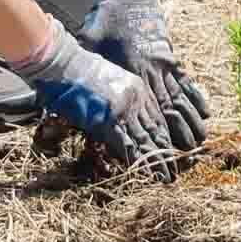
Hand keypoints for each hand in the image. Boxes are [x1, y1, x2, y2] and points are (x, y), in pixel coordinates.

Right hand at [10, 18, 176, 176]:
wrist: (64, 63)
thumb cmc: (79, 70)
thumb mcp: (109, 81)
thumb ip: (119, 101)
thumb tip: (120, 121)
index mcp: (137, 89)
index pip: (157, 118)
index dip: (166, 138)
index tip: (173, 153)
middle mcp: (135, 100)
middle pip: (156, 131)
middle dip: (166, 154)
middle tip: (175, 172)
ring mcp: (122, 110)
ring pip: (145, 140)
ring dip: (156, 162)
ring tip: (166, 178)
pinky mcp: (107, 121)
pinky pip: (126, 144)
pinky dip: (136, 161)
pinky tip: (145, 172)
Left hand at [77, 0, 210, 150]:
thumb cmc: (107, 16)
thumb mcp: (91, 37)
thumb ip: (87, 60)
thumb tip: (69, 78)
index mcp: (132, 66)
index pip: (144, 107)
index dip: (151, 130)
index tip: (157, 153)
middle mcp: (152, 68)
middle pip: (166, 109)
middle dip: (174, 136)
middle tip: (183, 159)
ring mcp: (164, 62)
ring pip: (179, 98)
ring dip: (189, 121)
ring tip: (199, 143)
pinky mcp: (170, 55)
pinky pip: (185, 81)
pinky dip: (195, 97)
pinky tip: (205, 111)